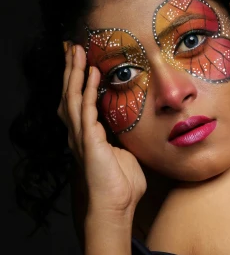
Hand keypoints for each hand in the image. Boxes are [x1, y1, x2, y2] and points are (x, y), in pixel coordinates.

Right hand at [58, 44, 146, 218]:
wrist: (116, 207)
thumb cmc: (122, 186)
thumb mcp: (125, 154)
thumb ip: (124, 138)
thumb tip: (134, 128)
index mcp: (86, 135)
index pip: (78, 101)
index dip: (77, 80)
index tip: (80, 60)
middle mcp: (78, 134)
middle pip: (69, 94)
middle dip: (70, 70)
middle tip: (71, 47)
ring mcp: (81, 137)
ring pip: (72, 97)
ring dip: (74, 73)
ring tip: (77, 52)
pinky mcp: (89, 142)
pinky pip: (86, 110)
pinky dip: (88, 90)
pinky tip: (92, 74)